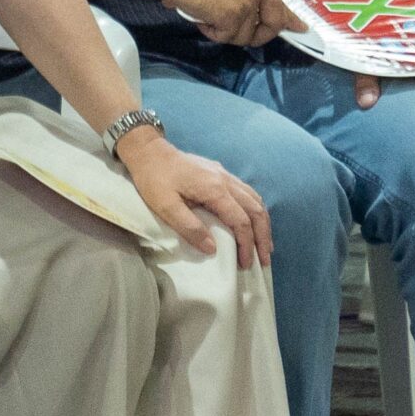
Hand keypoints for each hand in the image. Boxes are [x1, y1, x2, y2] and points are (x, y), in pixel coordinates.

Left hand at [116, 130, 271, 264]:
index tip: (246, 264)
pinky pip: (247, 192)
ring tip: (264, 244)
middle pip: (256, 210)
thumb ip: (189, 227)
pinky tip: (254, 221)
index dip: (247, 244)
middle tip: (265, 259)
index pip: (241, 221)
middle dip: (263, 237)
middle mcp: (226, 180)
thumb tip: (213, 249)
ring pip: (255, 199)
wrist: (149, 152)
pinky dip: (255, 210)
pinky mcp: (220, 173)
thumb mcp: (165, 207)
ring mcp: (225, 174)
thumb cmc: (154, 179)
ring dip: (263, 223)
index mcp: (214, 189)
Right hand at [148, 0, 285, 48]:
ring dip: (226, 32)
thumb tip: (267, 19)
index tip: (300, 28)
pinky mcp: (234, 13)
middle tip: (237, 32)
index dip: (289, 18)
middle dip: (258, 34)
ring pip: (247, 35)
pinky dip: (213, 32)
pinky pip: (228, 37)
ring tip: (207, 14)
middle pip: (273, 22)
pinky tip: (203, 17)